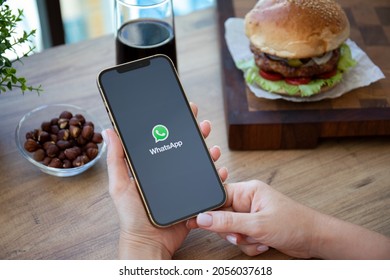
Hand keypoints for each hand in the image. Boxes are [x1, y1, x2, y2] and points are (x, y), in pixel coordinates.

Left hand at [103, 103, 227, 258]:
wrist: (149, 242)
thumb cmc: (132, 216)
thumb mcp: (120, 185)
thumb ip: (116, 159)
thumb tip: (110, 131)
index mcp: (152, 166)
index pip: (163, 139)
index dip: (172, 123)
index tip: (180, 110)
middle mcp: (168, 172)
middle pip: (183, 147)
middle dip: (194, 132)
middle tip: (200, 122)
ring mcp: (181, 183)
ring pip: (198, 162)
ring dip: (207, 151)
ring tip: (211, 145)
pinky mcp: (192, 196)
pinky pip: (206, 182)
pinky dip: (215, 175)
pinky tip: (218, 169)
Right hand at [187, 180, 319, 257]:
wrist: (315, 240)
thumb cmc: (294, 223)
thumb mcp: (257, 224)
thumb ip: (228, 221)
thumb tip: (203, 218)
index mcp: (248, 191)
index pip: (219, 196)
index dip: (208, 209)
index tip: (197, 220)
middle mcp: (248, 201)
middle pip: (223, 216)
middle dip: (232, 230)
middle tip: (241, 234)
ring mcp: (252, 216)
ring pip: (231, 231)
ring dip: (243, 240)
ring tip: (258, 238)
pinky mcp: (256, 228)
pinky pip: (241, 239)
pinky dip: (250, 245)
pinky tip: (264, 242)